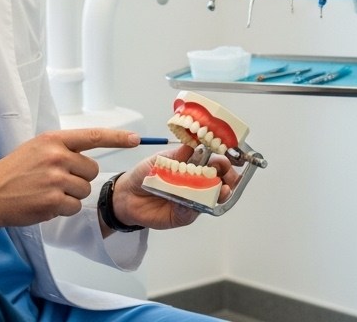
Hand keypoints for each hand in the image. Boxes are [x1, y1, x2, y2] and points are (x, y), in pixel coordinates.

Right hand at [0, 128, 139, 234]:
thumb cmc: (12, 172)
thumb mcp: (35, 148)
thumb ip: (61, 148)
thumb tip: (88, 152)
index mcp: (54, 140)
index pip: (93, 135)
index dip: (117, 137)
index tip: (136, 138)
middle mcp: (57, 156)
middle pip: (92, 170)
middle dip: (80, 178)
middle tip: (56, 181)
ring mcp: (55, 178)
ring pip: (85, 190)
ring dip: (71, 195)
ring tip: (48, 192)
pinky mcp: (53, 200)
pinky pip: (74, 206)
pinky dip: (63, 209)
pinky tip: (45, 204)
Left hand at [111, 144, 241, 230]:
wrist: (127, 195)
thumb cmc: (145, 174)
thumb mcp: (161, 160)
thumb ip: (179, 155)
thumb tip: (194, 142)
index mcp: (193, 167)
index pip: (214, 163)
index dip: (222, 162)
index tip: (225, 160)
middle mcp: (196, 184)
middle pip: (219, 182)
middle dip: (228, 179)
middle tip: (229, 178)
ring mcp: (191, 200)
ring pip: (211, 198)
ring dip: (219, 194)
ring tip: (222, 190)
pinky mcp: (183, 215)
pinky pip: (193, 211)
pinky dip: (195, 206)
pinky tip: (195, 201)